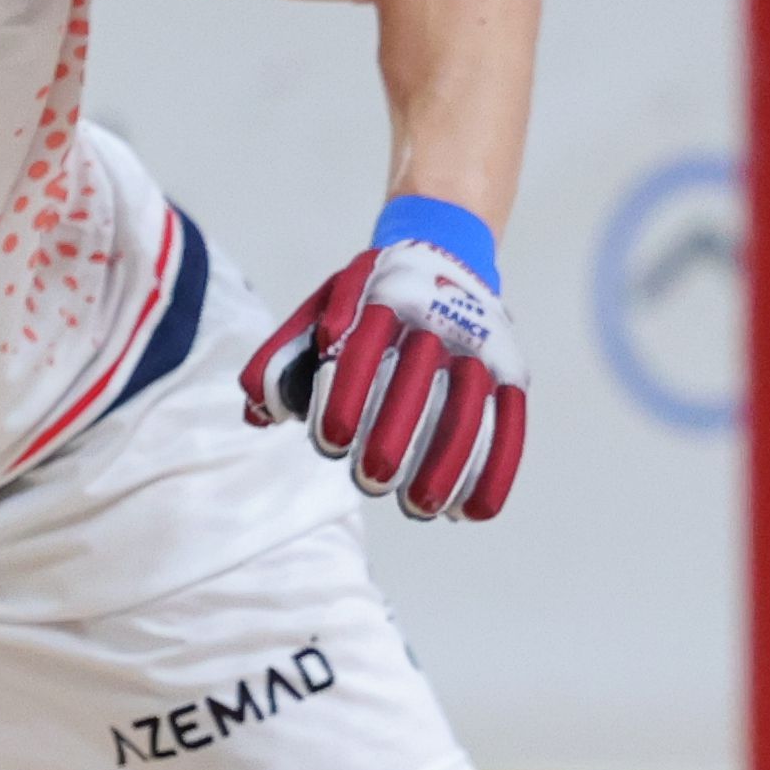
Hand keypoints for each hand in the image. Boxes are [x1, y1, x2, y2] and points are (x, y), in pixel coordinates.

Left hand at [239, 195, 528, 520]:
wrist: (442, 258)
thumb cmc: (365, 305)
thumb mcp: (321, 310)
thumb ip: (283, 357)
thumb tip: (260, 411)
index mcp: (382, 291)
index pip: (364, 345)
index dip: (348, 393)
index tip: (333, 440)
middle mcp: (436, 313)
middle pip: (419, 379)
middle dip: (395, 433)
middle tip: (373, 478)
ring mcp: (479, 341)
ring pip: (470, 404)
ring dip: (447, 461)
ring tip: (419, 505)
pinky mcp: (510, 368)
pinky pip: (510, 420)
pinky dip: (496, 468)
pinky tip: (473, 511)